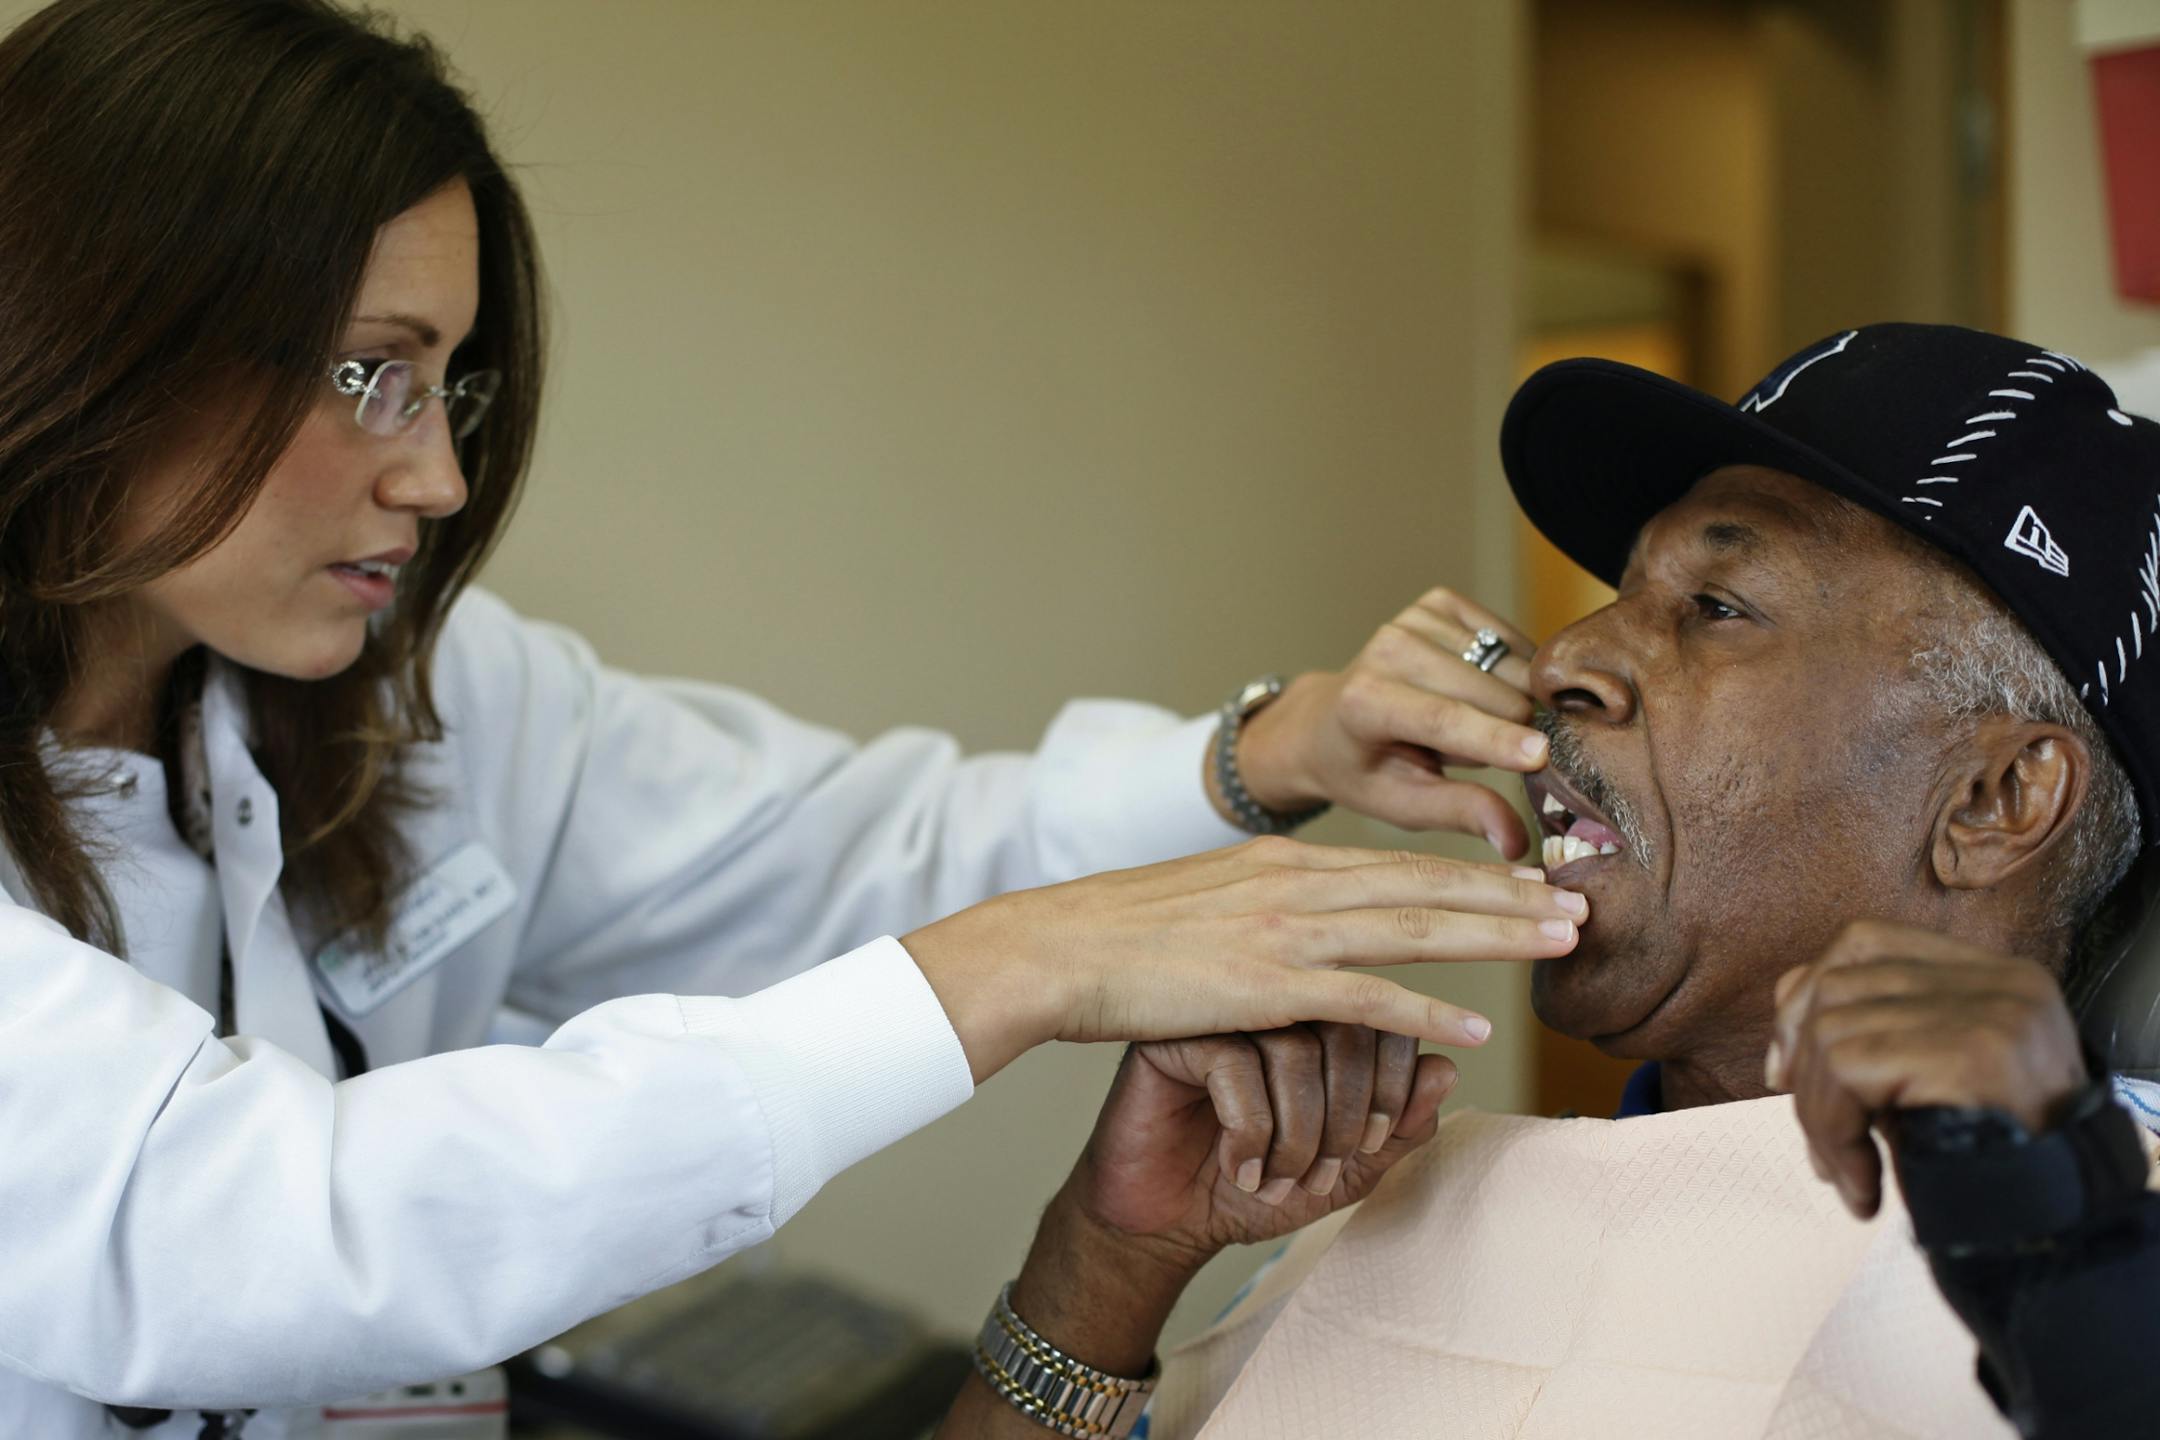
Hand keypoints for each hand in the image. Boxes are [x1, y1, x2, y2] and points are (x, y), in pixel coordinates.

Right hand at [905, 835, 1583, 1080]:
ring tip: (1561, 941)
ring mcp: (1284, 931)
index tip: (1534, 878)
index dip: (1476, 871)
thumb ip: (1266, 903)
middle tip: (1584, 901)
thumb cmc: (1119, 935)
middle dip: (1512, 894)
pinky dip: (1426, 1014)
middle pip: (1426, 885)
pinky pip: (1366, 1000)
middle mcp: (1296, 884)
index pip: (1400, 863)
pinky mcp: (1265, 983)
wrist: (1057, 950)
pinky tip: (1476, 1030)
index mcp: (1285, 863)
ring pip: (1414, 928)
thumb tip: (1305, 913)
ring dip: (1497, 935)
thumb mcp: (1205, 899)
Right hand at [1076, 1027, 1454, 1265]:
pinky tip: (1240, 1169)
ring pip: (1296, 1052)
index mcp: (1322, 1021)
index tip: (1372, 1146)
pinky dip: (1250, 1133)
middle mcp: (1278, 1005)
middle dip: (1347, 1120)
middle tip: (1319, 1177)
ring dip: (1298, 1137)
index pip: (1386, 1025)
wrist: (1167, 1222)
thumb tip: (1445, 1071)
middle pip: (1347, 1031)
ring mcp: (1225, 1015)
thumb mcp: (1347, 1170)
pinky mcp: (1175, 1037)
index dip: (1395, 1089)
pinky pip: (1236, 1067)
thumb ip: (1400, 1128)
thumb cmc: (1255, 1187)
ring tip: (1277, 1182)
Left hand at [1230, 587, 1544, 856]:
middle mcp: (1388, 647)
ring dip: (1507, 704)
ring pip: (1511, 668)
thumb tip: (1516, 842)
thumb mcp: (1402, 804)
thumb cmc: (1364, 770)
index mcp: (1365, 702)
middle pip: (1494, 695)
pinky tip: (1478, 691)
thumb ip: (1460, 813)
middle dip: (1505, 732)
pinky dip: (1509, 673)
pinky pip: (1510, 642)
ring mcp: (1415, 618)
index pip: (1443, 719)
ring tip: (1464, 722)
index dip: (1495, 739)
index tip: (1542, 757)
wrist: (1325, 721)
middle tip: (1463, 753)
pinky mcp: (1441, 603)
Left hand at [1766, 919, 2087, 1217]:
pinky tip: (1863, 1185)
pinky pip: (1847, 1071)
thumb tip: (1778, 1055)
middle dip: (1801, 1065)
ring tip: (1846, 1173)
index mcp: (1993, 976)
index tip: (1786, 1069)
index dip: (1807, 995)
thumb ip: (1867, 1044)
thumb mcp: (1925, 1086)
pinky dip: (1833, 1134)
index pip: (1866, 942)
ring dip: (1818, 1116)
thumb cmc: (1988, 1159)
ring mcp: (1991, 1011)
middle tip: (1818, 1136)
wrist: (2067, 1228)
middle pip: (1838, 984)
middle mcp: (1998, 981)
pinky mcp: (1975, 1052)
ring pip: (1831, 1031)